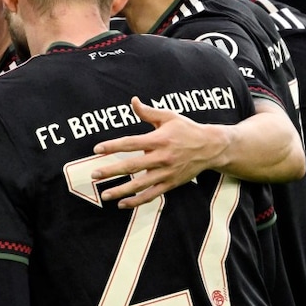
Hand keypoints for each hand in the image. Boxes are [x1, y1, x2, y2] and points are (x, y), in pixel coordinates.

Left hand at [91, 96, 225, 208]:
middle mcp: (162, 158)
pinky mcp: (171, 184)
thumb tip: (133, 101)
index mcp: (159, 140)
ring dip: (121, 190)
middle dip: (112, 171)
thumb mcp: (169, 117)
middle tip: (94, 174)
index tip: (96, 149)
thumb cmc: (187, 129)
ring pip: (140, 185)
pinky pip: (152, 195)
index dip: (113, 146)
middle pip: (132, 166)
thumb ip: (148, 112)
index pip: (131, 143)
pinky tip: (122, 204)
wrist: (211, 147)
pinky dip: (137, 201)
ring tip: (104, 194)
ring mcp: (166, 173)